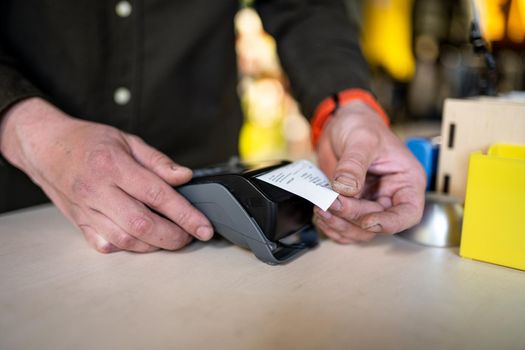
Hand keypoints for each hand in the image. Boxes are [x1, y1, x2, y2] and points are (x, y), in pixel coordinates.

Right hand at [0, 98, 212, 252]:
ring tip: (169, 236)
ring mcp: (86, 210)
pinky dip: (128, 247)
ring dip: (154, 245)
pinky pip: (105, 245)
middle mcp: (98, 191)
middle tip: (190, 235)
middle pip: (142, 224)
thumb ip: (158, 161)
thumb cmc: (88, 141)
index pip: (157, 195)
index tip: (204, 227)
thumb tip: (185, 177)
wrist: (45, 147)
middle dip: (173, 236)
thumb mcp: (127, 140)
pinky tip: (140, 239)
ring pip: (125, 241)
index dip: (185, 214)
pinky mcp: (79, 223)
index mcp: (113, 166)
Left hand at [314, 100, 425, 243]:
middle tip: (330, 203)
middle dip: (352, 217)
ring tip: (320, 209)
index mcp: (406, 181)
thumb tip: (345, 188)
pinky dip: (331, 225)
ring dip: (339, 225)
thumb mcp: (361, 139)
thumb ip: (353, 164)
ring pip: (358, 230)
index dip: (389, 223)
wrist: (341, 123)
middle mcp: (390, 196)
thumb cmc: (362, 125)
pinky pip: (343, 225)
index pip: (408, 213)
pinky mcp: (350, 205)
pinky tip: (320, 214)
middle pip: (377, 222)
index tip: (367, 221)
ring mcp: (369, 202)